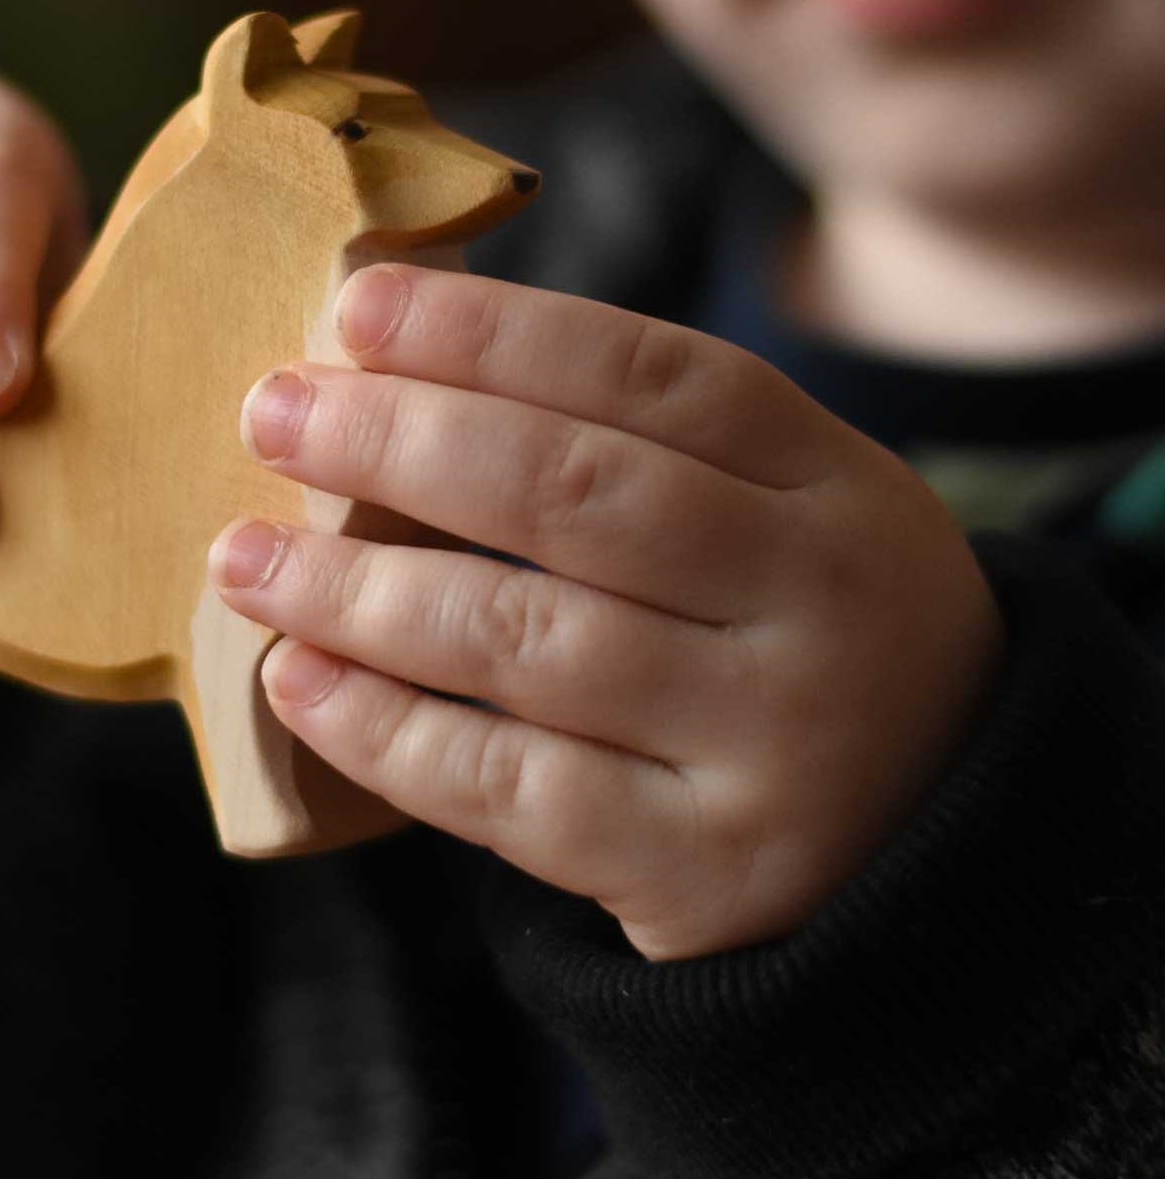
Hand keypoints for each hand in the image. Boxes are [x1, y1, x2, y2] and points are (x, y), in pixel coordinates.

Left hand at [207, 264, 1003, 959]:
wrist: (936, 852)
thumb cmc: (799, 641)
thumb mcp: (786, 518)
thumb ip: (639, 451)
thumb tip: (395, 369)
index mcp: (835, 484)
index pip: (651, 377)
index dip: (493, 334)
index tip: (356, 309)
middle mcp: (816, 602)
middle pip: (578, 494)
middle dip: (400, 442)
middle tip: (270, 412)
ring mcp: (769, 743)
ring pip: (524, 640)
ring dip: (357, 591)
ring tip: (241, 558)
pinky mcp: (703, 870)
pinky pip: (510, 791)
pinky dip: (385, 731)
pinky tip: (298, 682)